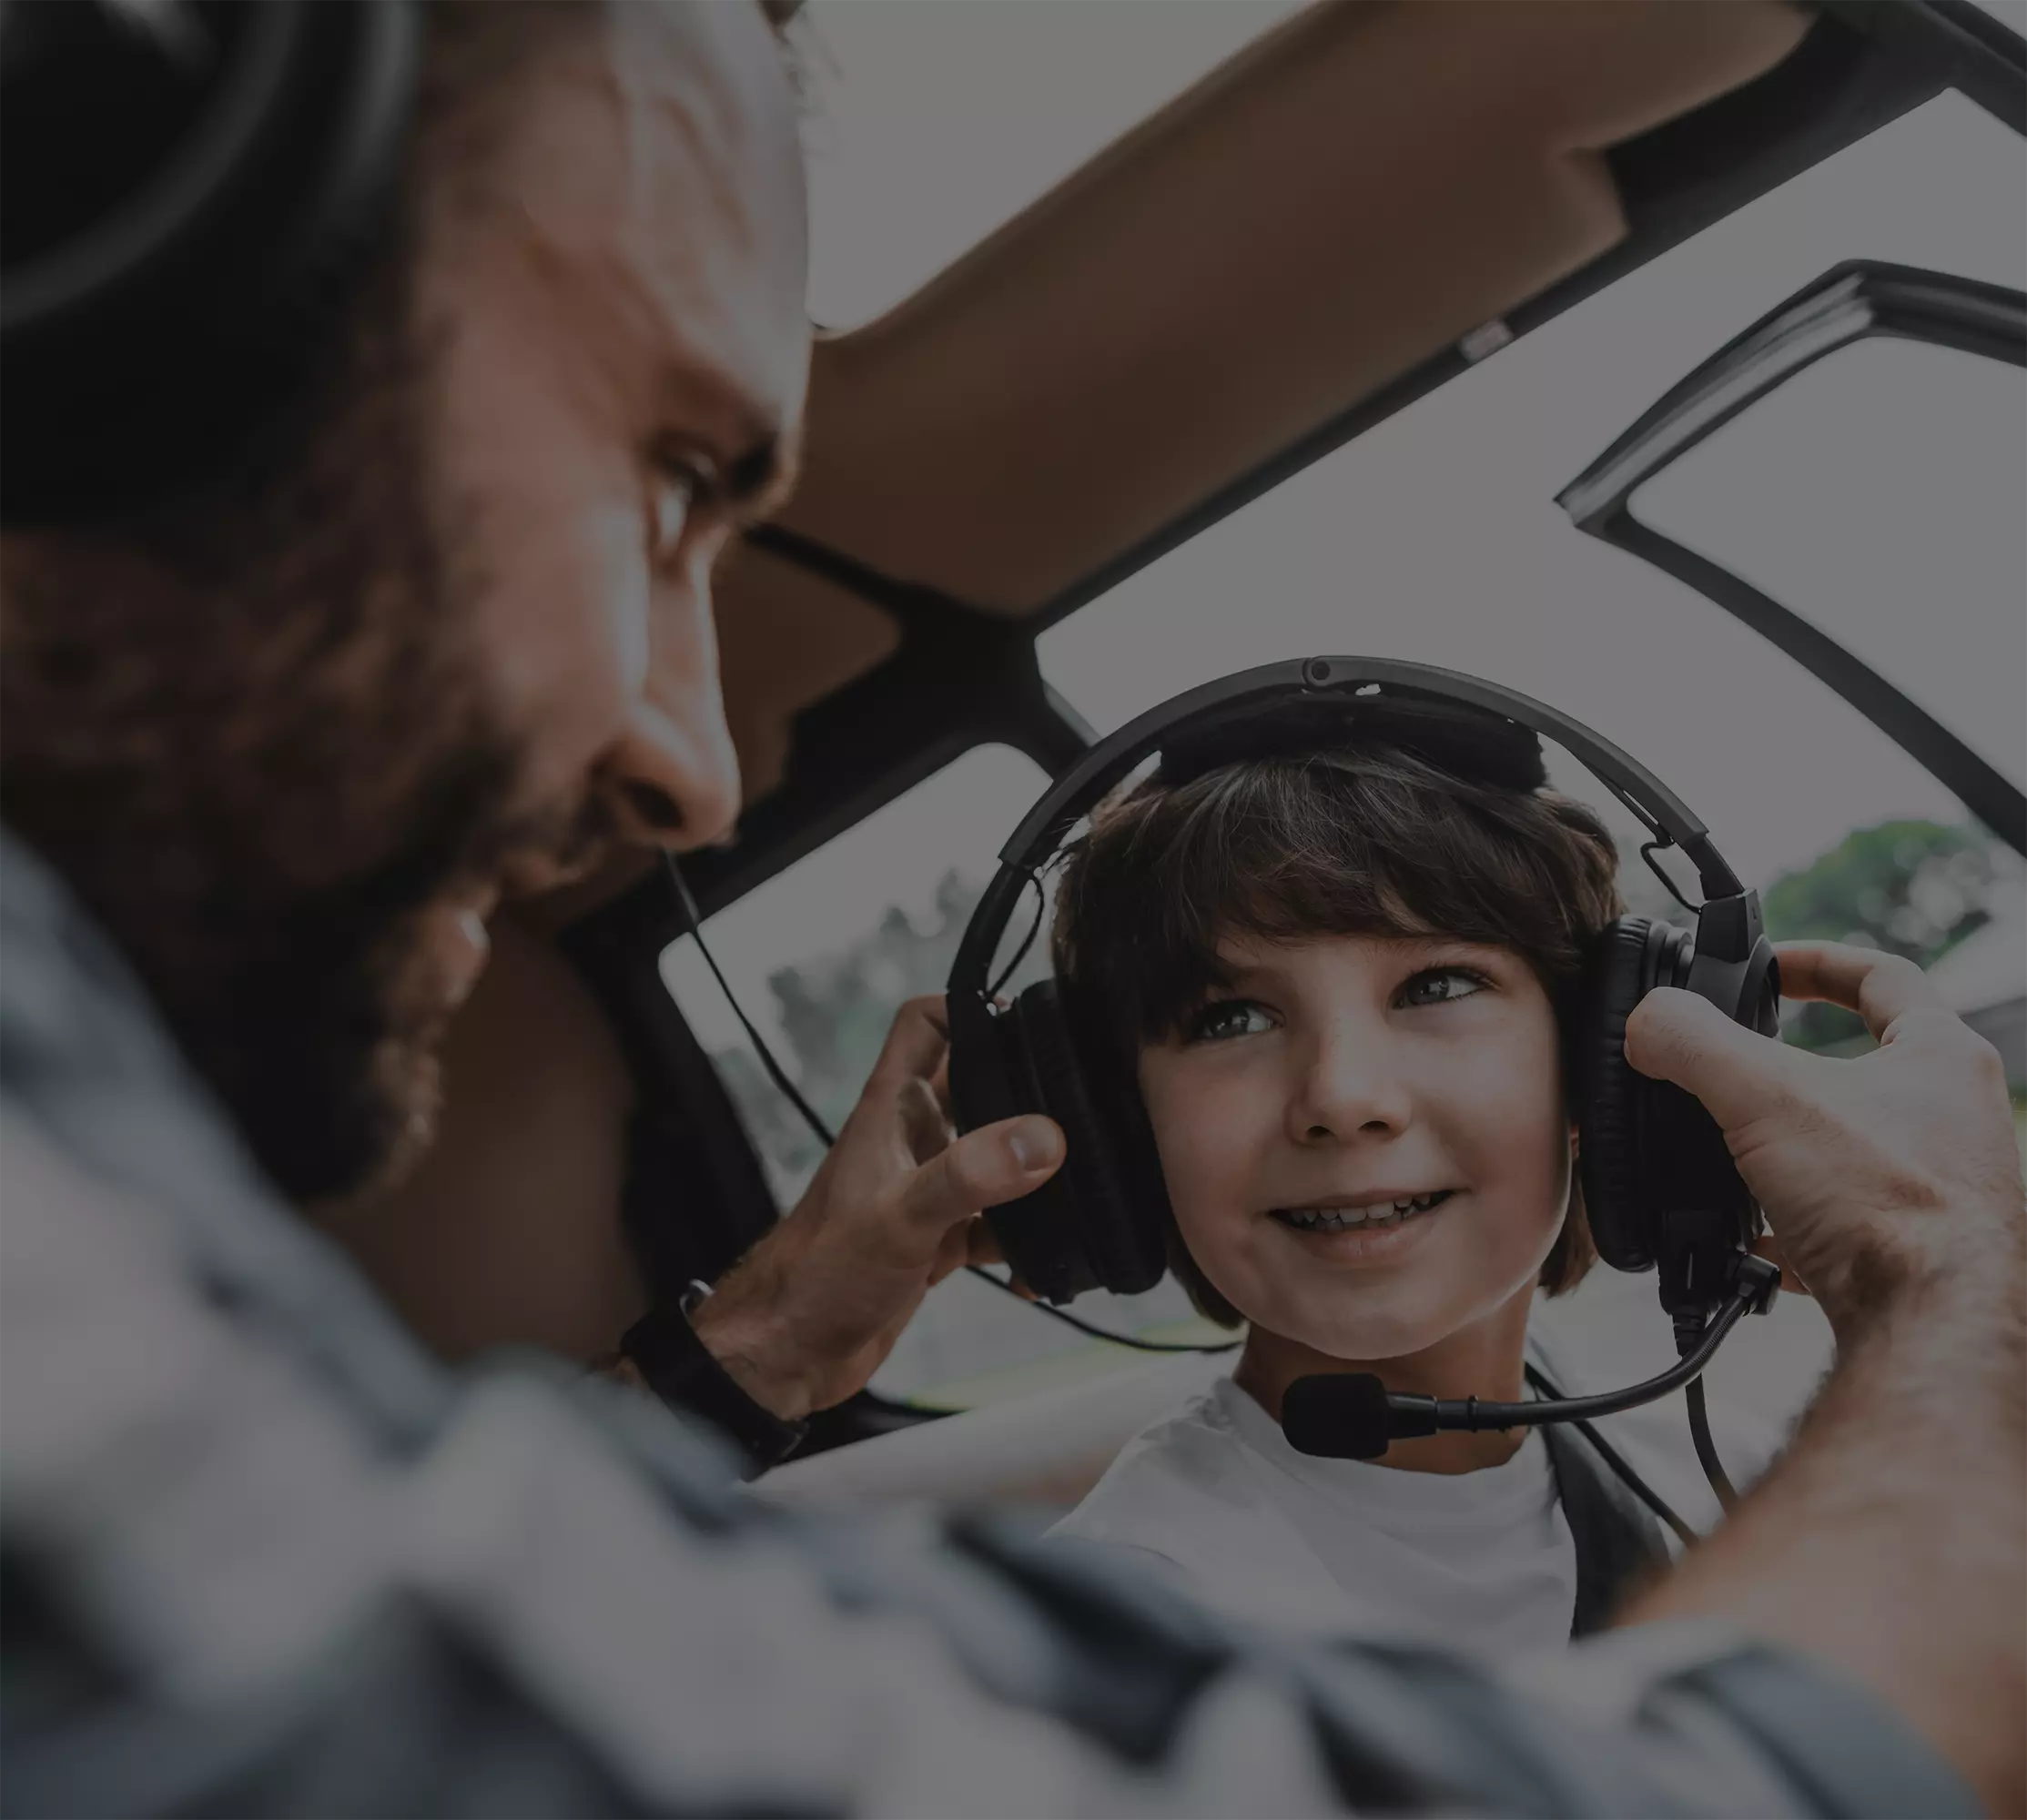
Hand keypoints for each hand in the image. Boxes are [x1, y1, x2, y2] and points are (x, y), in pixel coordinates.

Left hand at [691, 996, 1063, 1419]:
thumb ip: (971, 1174)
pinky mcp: (936, 1238)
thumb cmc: (817, 1274)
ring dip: (1030, 1176)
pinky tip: (1038, 1267)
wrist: (790, 1352)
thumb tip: (1041, 1139)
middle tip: (1075, 1107)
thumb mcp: (901, 1216)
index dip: (967, 1007)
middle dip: (1025, 1096)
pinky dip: (1020, 1242)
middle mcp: (909, 1140)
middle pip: (978, 1089)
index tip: (1024, 1018)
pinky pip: (994, 1225)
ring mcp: (924, 1189)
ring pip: (993, 1158)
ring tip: (1069, 1191)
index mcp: (889, 1110)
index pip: (925, 1025)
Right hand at [1623, 941, 2024, 1336]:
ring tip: (1735, 1158)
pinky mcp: (1918, 1253)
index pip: (1881, 975)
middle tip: (1739, 1067)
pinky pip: (1846, 1227)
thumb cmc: (1887, 1208)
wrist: (1933, 1330)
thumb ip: (1692, 1043)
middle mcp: (1955, 1119)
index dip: (1814, 962)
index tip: (1768, 967)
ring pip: (1853, 1150)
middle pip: (1867, 1066)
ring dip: (1791, 1150)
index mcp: (1941, 1057)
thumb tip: (1646, 1023)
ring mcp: (1942, 1190)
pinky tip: (1755, 1246)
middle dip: (1793, 1069)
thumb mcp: (1763, 1097)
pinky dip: (1795, 1229)